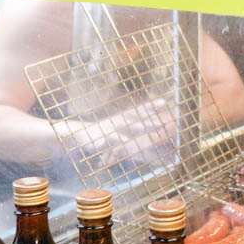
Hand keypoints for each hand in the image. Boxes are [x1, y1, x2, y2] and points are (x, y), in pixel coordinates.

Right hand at [58, 97, 178, 166]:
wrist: (79, 136)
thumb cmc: (101, 136)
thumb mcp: (116, 134)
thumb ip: (129, 135)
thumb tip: (144, 140)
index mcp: (121, 119)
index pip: (137, 110)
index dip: (150, 106)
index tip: (164, 102)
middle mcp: (118, 121)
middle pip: (136, 116)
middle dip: (151, 115)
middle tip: (165, 116)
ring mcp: (110, 128)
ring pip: (129, 126)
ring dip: (143, 125)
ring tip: (155, 125)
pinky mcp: (102, 137)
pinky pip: (113, 138)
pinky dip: (120, 139)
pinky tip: (128, 141)